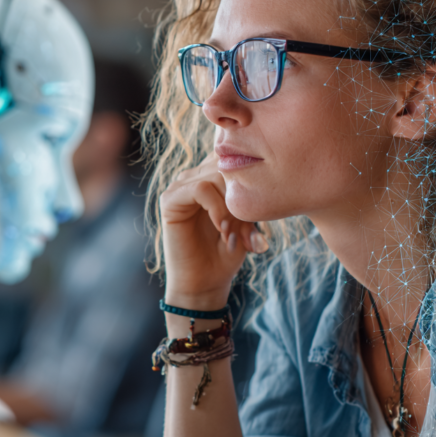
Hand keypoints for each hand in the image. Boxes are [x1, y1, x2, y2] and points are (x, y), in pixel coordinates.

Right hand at [160, 153, 267, 309]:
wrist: (206, 280)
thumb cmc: (228, 249)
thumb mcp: (248, 218)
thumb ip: (250, 195)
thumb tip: (266, 176)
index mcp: (212, 176)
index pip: (235, 156)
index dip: (251, 180)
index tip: (256, 215)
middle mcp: (195, 175)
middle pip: (227, 165)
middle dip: (242, 197)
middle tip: (245, 230)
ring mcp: (180, 186)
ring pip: (215, 176)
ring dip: (231, 206)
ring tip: (232, 232)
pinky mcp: (169, 200)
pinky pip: (199, 189)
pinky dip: (216, 208)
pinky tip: (221, 228)